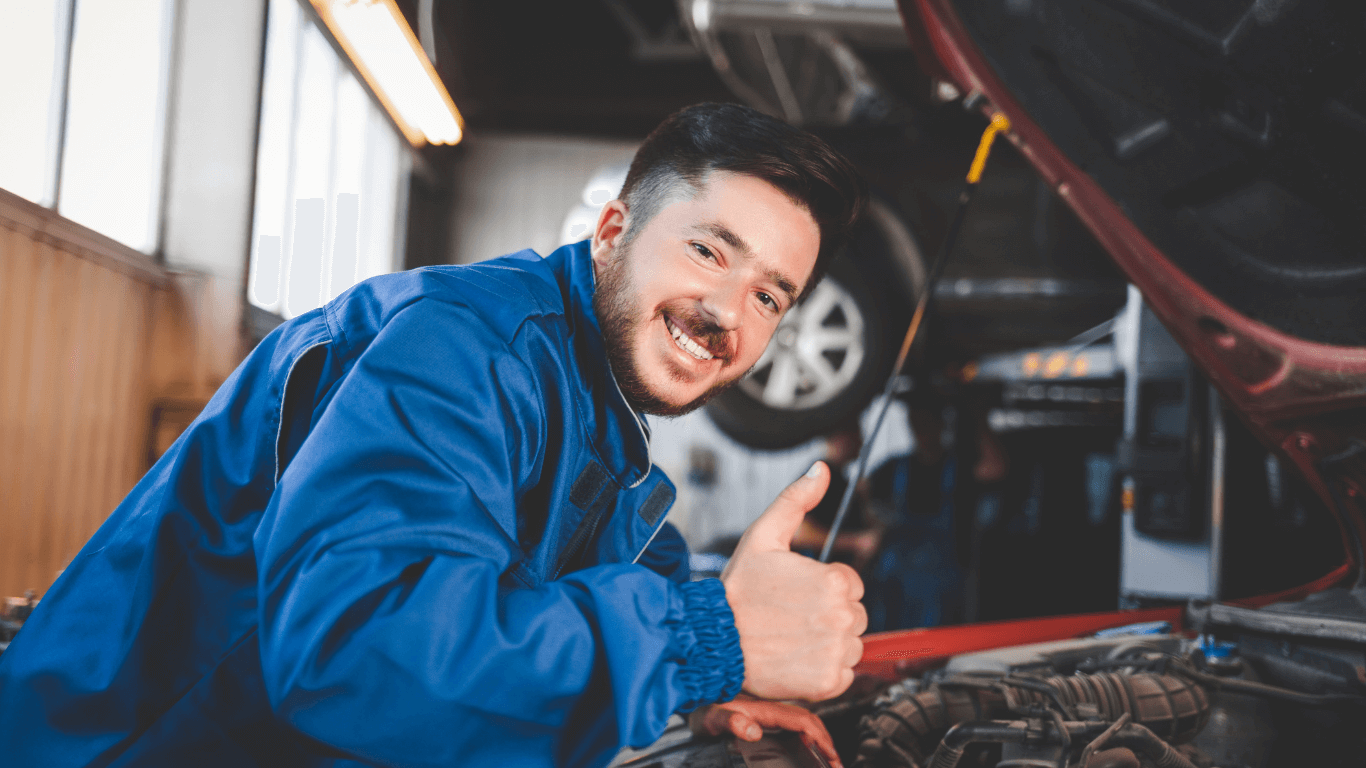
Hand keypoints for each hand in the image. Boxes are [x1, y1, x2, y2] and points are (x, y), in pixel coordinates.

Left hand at [689, 695, 841, 767]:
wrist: (689, 698)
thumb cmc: (699, 707)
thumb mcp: (711, 717)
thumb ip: (730, 721)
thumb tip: (753, 730)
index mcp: (765, 708)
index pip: (803, 720)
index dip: (821, 738)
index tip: (831, 757)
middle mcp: (770, 708)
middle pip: (809, 720)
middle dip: (827, 741)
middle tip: (836, 764)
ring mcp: (768, 712)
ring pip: (803, 722)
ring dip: (819, 738)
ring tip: (829, 759)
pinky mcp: (763, 717)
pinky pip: (792, 724)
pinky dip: (807, 736)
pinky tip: (807, 748)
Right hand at [721, 461, 866, 700]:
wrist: (712, 639)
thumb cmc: (738, 588)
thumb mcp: (763, 535)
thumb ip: (797, 499)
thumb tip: (823, 468)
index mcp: (834, 580)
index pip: (850, 585)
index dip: (822, 588)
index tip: (794, 594)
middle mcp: (842, 616)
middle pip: (854, 616)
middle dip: (828, 615)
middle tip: (790, 617)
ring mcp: (836, 651)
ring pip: (851, 646)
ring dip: (828, 644)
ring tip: (791, 638)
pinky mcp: (828, 682)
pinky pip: (843, 675)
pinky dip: (824, 671)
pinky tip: (795, 659)